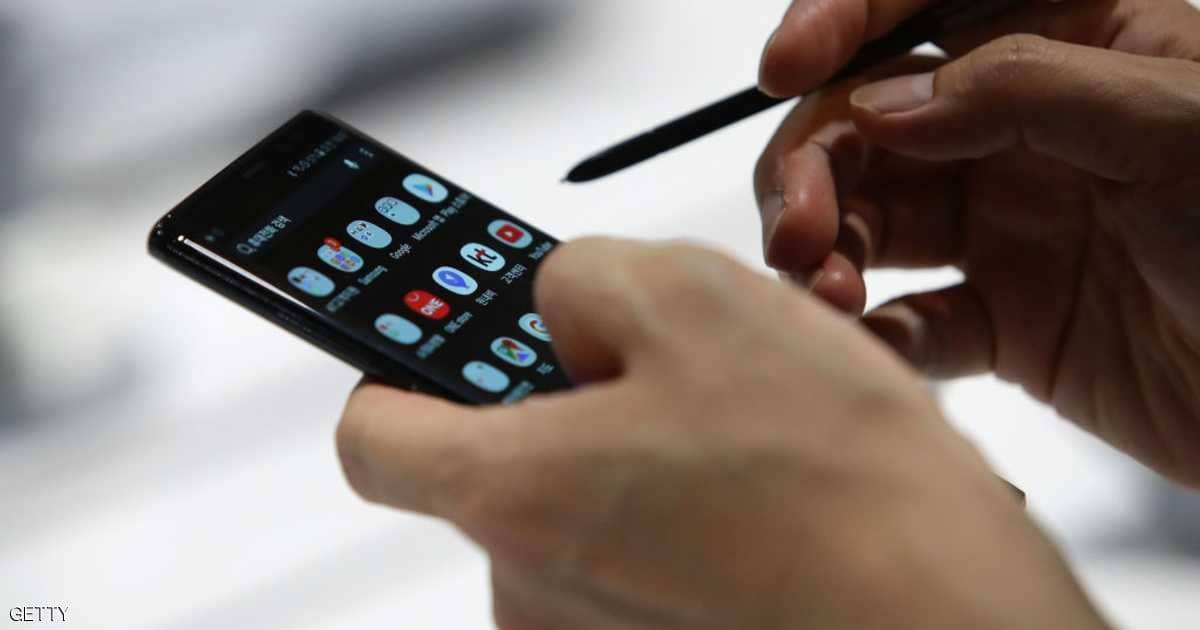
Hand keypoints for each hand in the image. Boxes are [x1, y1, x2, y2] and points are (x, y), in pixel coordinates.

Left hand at [338, 239, 1105, 629]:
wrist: (948, 619)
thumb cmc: (835, 480)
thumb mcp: (694, 297)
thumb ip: (584, 279)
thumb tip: (560, 309)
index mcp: (511, 491)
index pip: (374, 437)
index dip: (401, 379)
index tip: (447, 349)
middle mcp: (531, 589)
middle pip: (505, 468)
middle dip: (575, 410)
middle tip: (675, 382)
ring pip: (585, 517)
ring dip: (646, 467)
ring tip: (750, 451)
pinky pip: (640, 572)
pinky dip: (685, 529)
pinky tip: (764, 511)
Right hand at [756, 0, 1199, 485]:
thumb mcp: (1177, 123)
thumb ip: (1023, 90)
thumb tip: (880, 103)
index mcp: (1070, 43)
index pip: (925, 6)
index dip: (840, 22)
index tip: (785, 67)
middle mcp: (1021, 131)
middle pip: (867, 125)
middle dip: (816, 168)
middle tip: (800, 231)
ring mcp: (1006, 226)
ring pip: (870, 220)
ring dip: (827, 252)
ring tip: (826, 294)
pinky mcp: (1002, 320)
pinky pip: (908, 317)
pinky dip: (875, 331)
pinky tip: (873, 343)